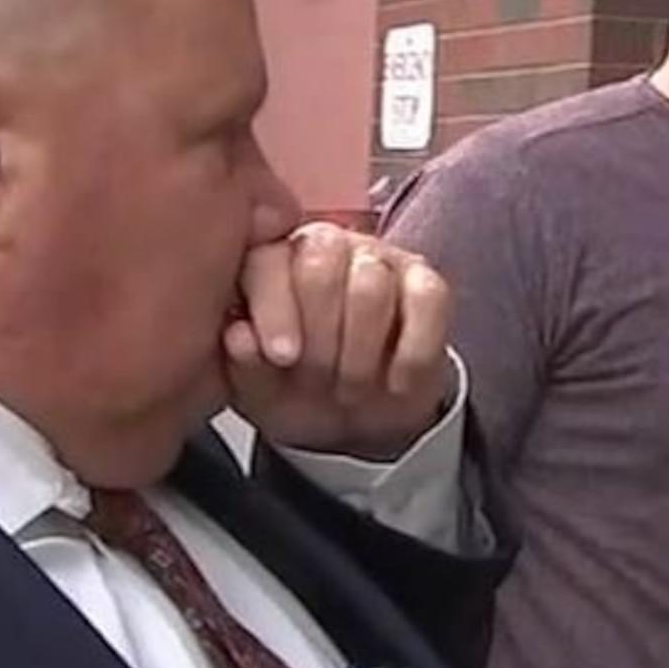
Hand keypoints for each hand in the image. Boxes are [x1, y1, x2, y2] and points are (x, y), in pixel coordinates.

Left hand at [224, 221, 458, 459]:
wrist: (353, 420)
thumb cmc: (294, 390)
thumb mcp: (258, 390)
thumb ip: (242, 364)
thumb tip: (240, 338)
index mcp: (272, 262)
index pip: (269, 262)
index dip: (276, 309)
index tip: (282, 357)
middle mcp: (326, 247)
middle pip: (322, 264)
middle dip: (321, 337)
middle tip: (319, 380)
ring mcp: (381, 260)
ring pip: (372, 284)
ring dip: (360, 352)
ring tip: (350, 388)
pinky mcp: (428, 285)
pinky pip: (428, 301)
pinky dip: (411, 354)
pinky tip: (395, 384)